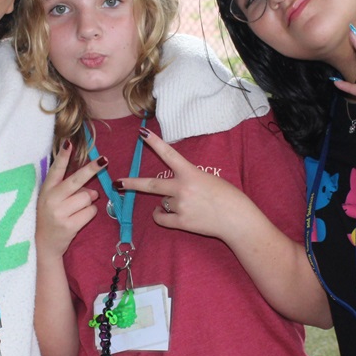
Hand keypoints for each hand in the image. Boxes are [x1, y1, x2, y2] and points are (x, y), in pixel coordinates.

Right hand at [35, 141, 102, 256]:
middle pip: (77, 180)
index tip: (69, 143)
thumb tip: (92, 189)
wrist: (43, 244)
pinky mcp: (69, 225)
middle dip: (93, 169)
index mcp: (46, 189)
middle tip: (105, 161)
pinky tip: (79, 218)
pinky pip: (91, 211)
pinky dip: (90, 213)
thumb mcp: (52, 199)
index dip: (63, 156)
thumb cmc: (50, 217)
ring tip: (78, 209)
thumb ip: (68, 189)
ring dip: (89, 201)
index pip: (56, 169)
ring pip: (88, 197)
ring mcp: (60, 213)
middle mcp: (51, 199)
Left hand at [114, 129, 248, 240]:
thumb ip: (190, 179)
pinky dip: (160, 216)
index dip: (154, 142)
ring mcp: (180, 206)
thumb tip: (174, 188)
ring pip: (162, 203)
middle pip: (151, 184)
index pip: (169, 154)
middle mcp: (182, 188)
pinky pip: (162, 218)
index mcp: (190, 173)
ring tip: (185, 204)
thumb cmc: (229, 197)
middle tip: (119, 183)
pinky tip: (162, 214)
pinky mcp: (181, 222)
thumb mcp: (209, 179)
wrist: (237, 219)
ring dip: (167, 203)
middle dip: (132, 183)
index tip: (141, 133)